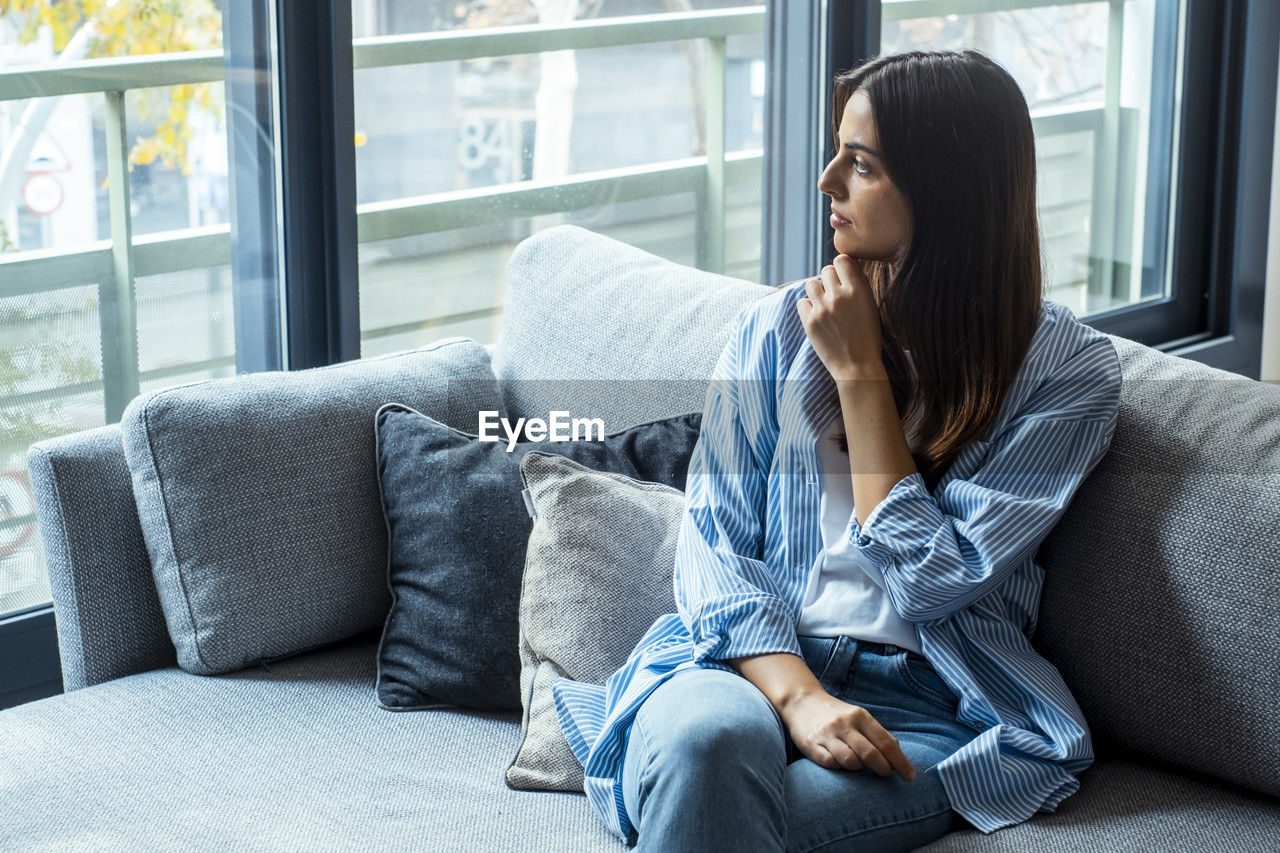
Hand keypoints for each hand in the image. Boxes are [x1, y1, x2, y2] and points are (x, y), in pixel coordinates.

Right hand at [779, 688, 916, 780]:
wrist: (801, 701)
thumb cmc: (836, 713)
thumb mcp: (858, 716)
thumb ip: (877, 733)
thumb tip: (898, 753)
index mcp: (860, 716)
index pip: (886, 743)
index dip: (900, 762)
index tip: (910, 776)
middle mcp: (844, 724)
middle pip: (871, 754)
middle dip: (884, 769)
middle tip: (887, 774)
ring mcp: (827, 735)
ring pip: (851, 762)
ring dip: (859, 768)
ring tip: (858, 764)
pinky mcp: (812, 745)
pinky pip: (831, 764)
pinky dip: (839, 767)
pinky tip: (839, 762)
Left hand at [795, 254, 882, 376]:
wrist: (857, 366)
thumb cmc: (867, 336)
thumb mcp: (870, 306)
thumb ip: (859, 285)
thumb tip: (847, 265)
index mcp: (858, 290)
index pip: (841, 260)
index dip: (841, 267)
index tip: (842, 277)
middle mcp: (839, 296)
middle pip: (826, 271)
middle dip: (829, 280)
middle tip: (834, 295)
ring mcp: (822, 308)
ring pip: (811, 284)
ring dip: (817, 292)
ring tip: (824, 305)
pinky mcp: (809, 321)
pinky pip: (801, 302)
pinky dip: (807, 307)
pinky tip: (816, 316)